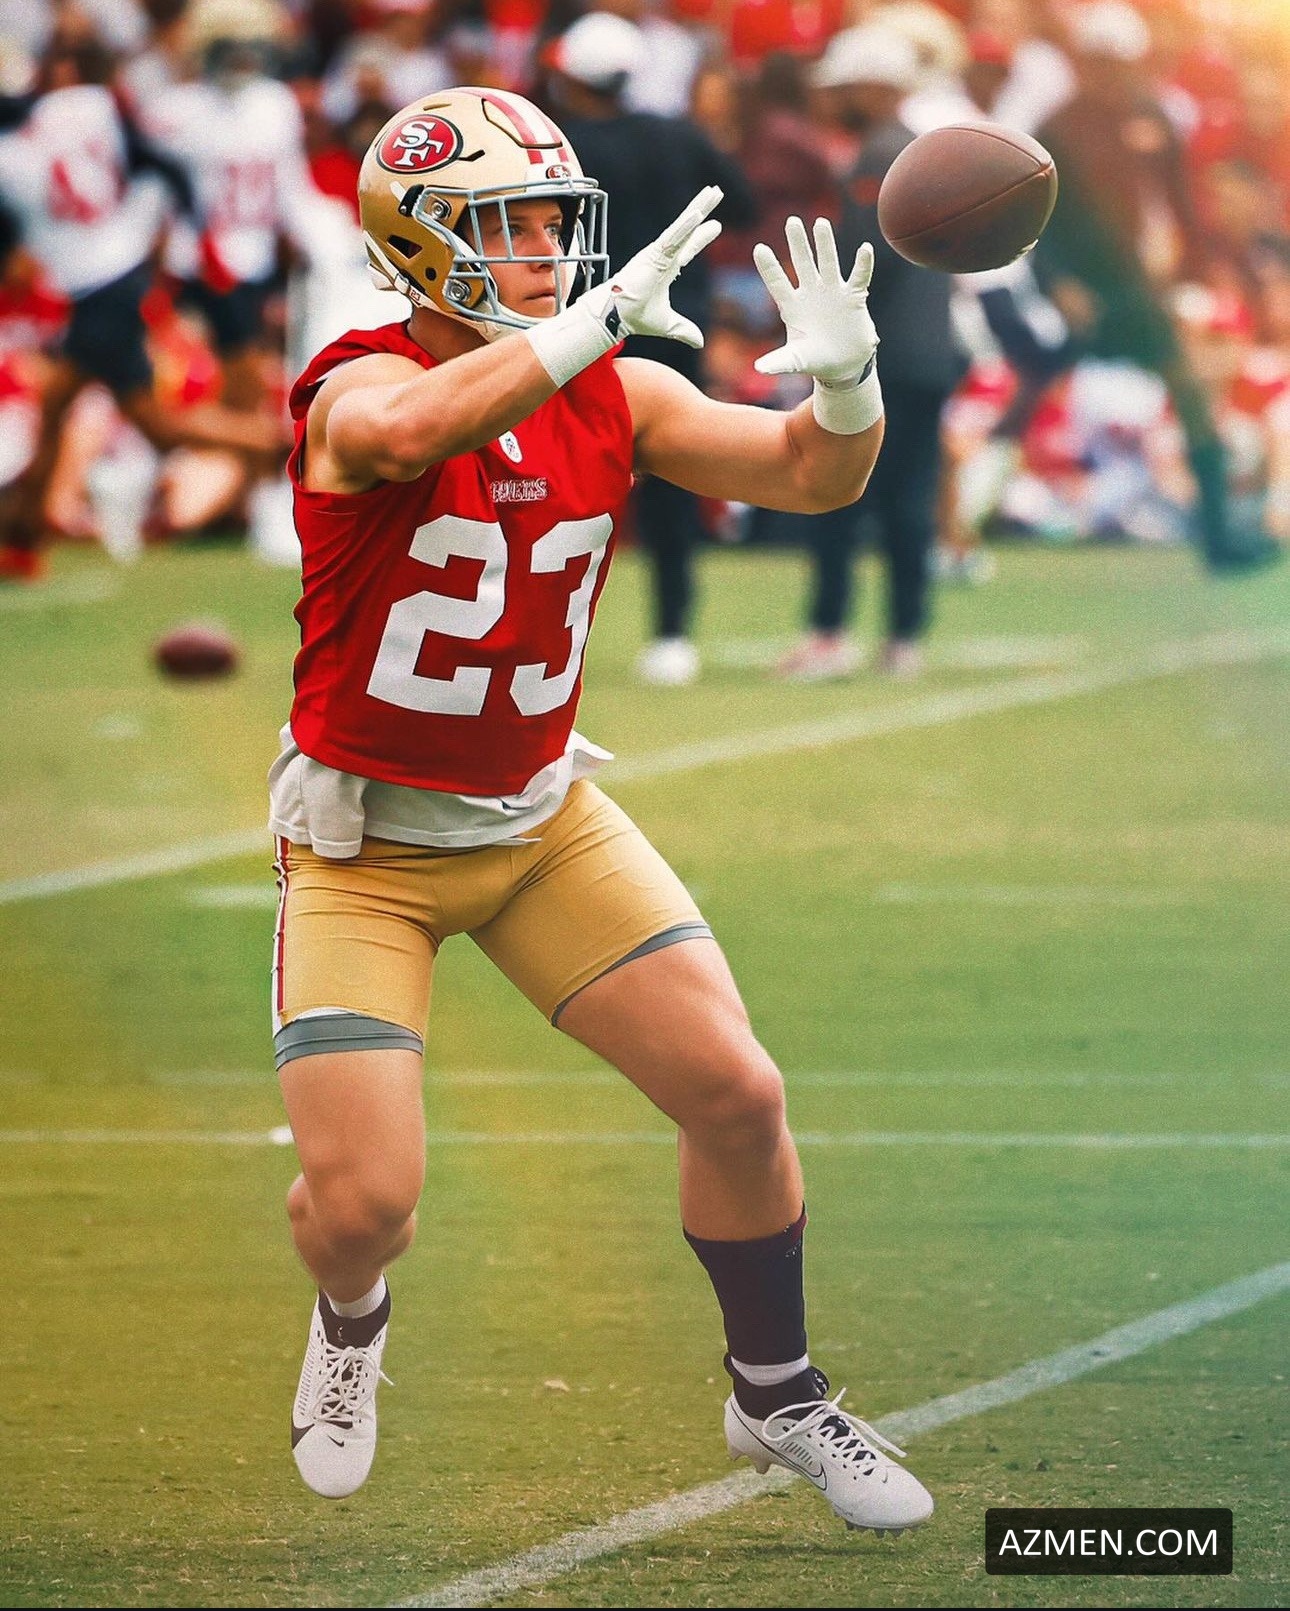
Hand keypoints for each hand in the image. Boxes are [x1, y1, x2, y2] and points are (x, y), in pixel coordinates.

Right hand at [579, 186, 723, 347]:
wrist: (616, 316)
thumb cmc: (634, 316)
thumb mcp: (668, 324)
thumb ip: (684, 330)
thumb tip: (700, 342)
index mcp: (667, 268)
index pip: (689, 248)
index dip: (702, 236)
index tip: (717, 225)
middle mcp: (663, 255)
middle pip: (688, 228)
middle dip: (703, 209)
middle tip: (717, 192)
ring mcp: (658, 252)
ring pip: (683, 225)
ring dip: (699, 208)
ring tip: (713, 191)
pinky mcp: (653, 253)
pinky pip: (673, 236)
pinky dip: (686, 225)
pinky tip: (699, 214)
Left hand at [754, 217, 877, 384]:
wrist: (844, 366)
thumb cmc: (815, 361)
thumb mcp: (795, 361)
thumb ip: (779, 361)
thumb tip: (758, 369)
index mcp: (792, 306)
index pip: (777, 282)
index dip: (769, 267)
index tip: (758, 248)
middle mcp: (811, 293)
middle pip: (803, 263)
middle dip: (798, 243)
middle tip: (791, 221)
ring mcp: (833, 292)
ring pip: (829, 262)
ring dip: (825, 244)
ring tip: (821, 223)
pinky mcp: (854, 297)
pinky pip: (859, 277)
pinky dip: (862, 264)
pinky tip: (865, 249)